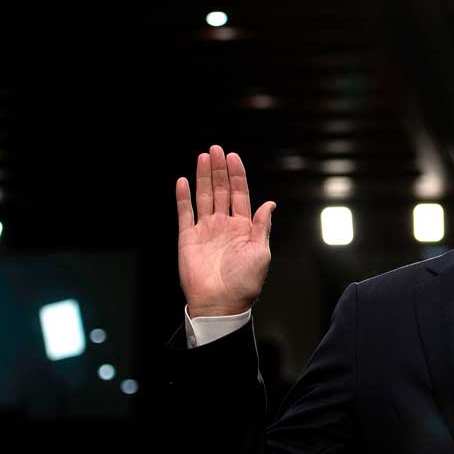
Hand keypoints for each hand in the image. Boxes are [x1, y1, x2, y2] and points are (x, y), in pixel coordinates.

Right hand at [175, 145, 276, 315]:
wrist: (220, 304)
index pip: (239, 194)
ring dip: (203, 177)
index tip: (233, 157)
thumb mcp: (261, 253)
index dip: (236, 175)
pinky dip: (183, 197)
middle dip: (219, 169)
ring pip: (203, 197)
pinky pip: (184, 213)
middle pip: (221, 190)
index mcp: (243, 227)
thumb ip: (262, 226)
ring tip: (203, 157)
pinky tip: (183, 181)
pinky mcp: (188, 238)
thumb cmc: (244, 283)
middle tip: (216, 149)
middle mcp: (223, 225)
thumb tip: (270, 204)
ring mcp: (205, 230)